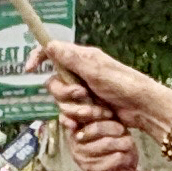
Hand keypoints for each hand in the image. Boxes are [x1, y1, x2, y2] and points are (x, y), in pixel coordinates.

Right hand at [45, 41, 171, 143]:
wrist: (142, 108)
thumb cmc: (124, 84)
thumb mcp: (97, 69)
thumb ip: (72, 59)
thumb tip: (50, 45)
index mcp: (81, 59)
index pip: (52, 53)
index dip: (38, 58)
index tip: (29, 70)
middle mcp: (79, 74)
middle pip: (54, 84)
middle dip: (66, 94)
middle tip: (83, 95)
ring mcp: (83, 93)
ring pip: (62, 103)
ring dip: (78, 110)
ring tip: (98, 112)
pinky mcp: (87, 109)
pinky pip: (70, 116)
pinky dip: (76, 120)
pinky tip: (81, 125)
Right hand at [67, 103, 143, 170]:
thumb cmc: (113, 151)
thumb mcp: (108, 131)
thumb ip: (101, 117)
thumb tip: (98, 97)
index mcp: (75, 132)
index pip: (81, 116)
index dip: (97, 112)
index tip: (110, 114)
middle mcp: (76, 145)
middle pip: (96, 128)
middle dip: (115, 128)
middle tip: (122, 131)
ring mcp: (84, 159)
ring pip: (108, 143)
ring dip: (123, 143)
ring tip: (127, 147)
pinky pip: (115, 158)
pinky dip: (126, 157)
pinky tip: (126, 160)